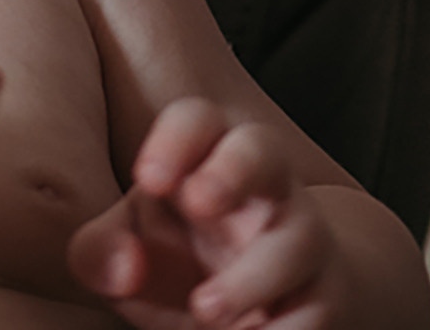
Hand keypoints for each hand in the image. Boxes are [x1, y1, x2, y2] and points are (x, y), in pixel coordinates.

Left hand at [67, 102, 353, 329]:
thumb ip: (103, 252)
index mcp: (207, 158)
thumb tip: (122, 267)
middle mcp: (263, 188)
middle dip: (233, 169)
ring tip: (204, 310)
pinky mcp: (326, 299)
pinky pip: (318, 310)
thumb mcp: (131, 250)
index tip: (148, 179)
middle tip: (198, 203)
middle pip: (263, 149)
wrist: (267, 301)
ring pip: (300, 239)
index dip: (176, 139)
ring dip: (251, 277)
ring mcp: (302, 240)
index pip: (199, 120)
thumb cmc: (180, 258)